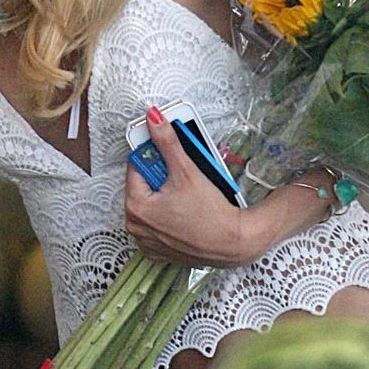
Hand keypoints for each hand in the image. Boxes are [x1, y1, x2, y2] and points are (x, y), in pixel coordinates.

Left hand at [123, 106, 263, 267]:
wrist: (233, 243)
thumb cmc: (211, 214)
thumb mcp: (186, 170)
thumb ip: (167, 142)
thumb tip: (154, 119)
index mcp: (135, 206)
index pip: (137, 165)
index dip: (156, 156)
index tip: (171, 155)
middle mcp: (136, 226)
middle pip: (145, 184)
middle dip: (163, 176)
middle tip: (184, 176)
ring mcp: (147, 240)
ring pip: (152, 203)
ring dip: (166, 193)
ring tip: (188, 193)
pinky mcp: (160, 249)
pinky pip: (158, 223)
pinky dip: (169, 214)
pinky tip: (185, 210)